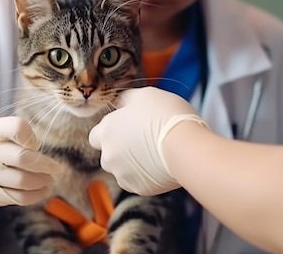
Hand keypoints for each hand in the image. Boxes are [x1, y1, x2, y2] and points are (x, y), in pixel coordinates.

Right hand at [0, 116, 59, 206]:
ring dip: (43, 181)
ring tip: (51, 179)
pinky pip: (17, 198)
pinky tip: (43, 190)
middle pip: (23, 158)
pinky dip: (36, 195)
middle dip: (45, 164)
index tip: (35, 144)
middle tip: (56, 168)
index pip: (17, 127)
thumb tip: (40, 153)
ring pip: (22, 181)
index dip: (31, 137)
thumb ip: (19, 135)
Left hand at [89, 87, 207, 195]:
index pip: (96, 135)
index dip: (111, 130)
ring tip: (155, 151)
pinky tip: (161, 163)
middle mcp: (108, 156)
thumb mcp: (144, 95)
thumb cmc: (165, 116)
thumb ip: (126, 100)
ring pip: (123, 169)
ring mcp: (123, 175)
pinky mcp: (140, 188)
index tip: (126, 126)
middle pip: (109, 153)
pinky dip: (146, 174)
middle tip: (143, 138)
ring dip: (133, 162)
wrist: (186, 147)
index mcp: (106, 132)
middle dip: (121, 148)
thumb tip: (121, 103)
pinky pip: (139, 180)